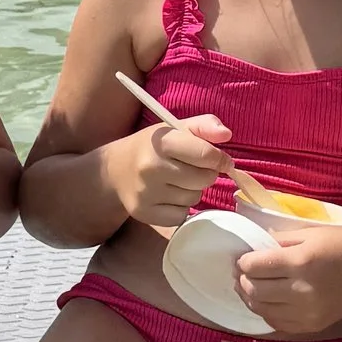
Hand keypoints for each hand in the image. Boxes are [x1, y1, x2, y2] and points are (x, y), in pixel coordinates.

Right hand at [114, 114, 233, 230]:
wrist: (115, 170)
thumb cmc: (152, 147)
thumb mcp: (175, 128)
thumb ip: (204, 126)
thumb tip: (226, 134)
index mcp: (162, 142)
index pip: (206, 155)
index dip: (220, 159)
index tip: (221, 160)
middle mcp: (151, 167)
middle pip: (204, 179)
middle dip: (206, 174)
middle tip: (193, 168)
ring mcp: (146, 192)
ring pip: (194, 198)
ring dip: (193, 190)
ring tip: (177, 181)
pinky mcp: (145, 213)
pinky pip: (181, 215)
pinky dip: (180, 207)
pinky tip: (168, 196)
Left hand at [232, 224, 341, 337]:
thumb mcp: (312, 233)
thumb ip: (280, 241)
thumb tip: (253, 250)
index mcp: (301, 262)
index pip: (256, 267)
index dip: (243, 262)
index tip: (243, 259)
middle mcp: (302, 290)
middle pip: (254, 290)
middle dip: (242, 280)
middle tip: (241, 273)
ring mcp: (307, 312)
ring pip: (261, 309)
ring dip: (250, 297)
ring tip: (250, 287)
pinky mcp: (311, 326)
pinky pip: (276, 324)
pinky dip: (266, 312)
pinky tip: (267, 301)